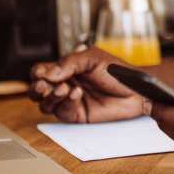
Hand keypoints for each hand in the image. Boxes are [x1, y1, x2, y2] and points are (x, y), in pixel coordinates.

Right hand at [29, 47, 147, 122]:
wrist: (136, 91)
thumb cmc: (118, 72)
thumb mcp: (93, 58)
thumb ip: (69, 63)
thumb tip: (48, 73)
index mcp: (66, 69)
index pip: (41, 71)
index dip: (39, 73)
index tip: (43, 73)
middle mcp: (65, 84)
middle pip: (37, 90)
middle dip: (37, 88)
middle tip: (46, 85)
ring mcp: (69, 101)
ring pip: (45, 104)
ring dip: (50, 96)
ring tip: (64, 88)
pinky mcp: (76, 115)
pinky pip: (61, 112)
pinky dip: (66, 103)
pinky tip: (77, 93)